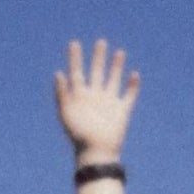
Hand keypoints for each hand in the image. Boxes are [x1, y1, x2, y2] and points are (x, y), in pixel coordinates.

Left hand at [55, 38, 140, 164]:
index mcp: (80, 96)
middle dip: (98, 57)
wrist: (96, 152)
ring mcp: (109, 103)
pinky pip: (129, 95)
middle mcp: (95, 96)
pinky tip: (135, 75)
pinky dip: (133, 86)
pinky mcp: (122, 111)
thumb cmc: (78, 135)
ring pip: (113, 80)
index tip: (74, 43)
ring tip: (119, 52)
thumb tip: (58, 72)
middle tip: (101, 42)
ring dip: (116, 66)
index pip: (77, 72)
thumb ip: (61, 93)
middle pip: (97, 72)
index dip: (75, 58)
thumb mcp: (66, 112)